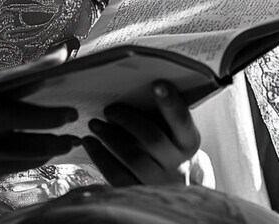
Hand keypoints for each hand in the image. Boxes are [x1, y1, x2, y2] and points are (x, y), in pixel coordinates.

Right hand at [0, 46, 79, 178]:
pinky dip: (36, 159)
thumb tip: (60, 58)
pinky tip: (49, 150)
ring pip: (29, 160)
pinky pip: (18, 168)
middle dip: (60, 139)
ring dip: (54, 151)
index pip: (27, 114)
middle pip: (33, 144)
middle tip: (77, 129)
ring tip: (71, 141)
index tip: (74, 110)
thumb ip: (22, 75)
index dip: (54, 115)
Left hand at [81, 81, 201, 184]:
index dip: (170, 102)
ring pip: (134, 159)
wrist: (173, 181)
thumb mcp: (171, 129)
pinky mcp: (140, 195)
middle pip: (153, 139)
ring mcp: (160, 183)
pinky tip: (90, 143)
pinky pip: (118, 177)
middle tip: (109, 108)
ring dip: (110, 138)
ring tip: (94, 124)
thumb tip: (130, 89)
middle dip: (128, 120)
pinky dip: (100, 157)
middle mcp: (178, 165)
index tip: (156, 84)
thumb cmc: (167, 142)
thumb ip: (160, 113)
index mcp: (188, 141)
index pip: (182, 120)